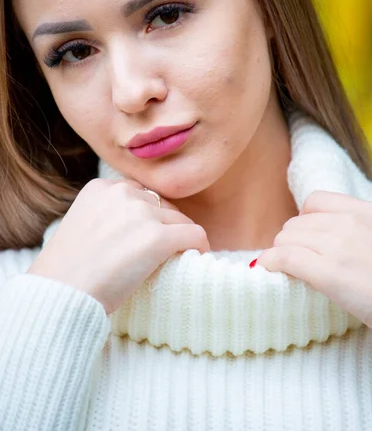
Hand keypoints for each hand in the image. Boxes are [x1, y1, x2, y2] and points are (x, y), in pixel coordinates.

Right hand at [27, 178, 209, 314]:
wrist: (58, 296)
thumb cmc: (65, 272)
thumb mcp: (81, 225)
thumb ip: (108, 215)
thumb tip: (139, 226)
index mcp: (101, 187)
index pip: (140, 194)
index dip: (148, 217)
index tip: (146, 238)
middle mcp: (122, 192)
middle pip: (162, 205)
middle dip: (164, 227)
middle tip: (158, 255)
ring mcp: (141, 213)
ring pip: (181, 220)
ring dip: (180, 239)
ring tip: (174, 260)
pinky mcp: (158, 237)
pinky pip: (195, 235)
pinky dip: (200, 247)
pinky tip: (197, 258)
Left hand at [256, 191, 371, 330]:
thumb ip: (360, 227)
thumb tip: (326, 233)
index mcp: (366, 211)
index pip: (315, 201)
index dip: (305, 219)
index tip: (307, 236)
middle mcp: (349, 223)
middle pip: (296, 223)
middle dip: (292, 241)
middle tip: (297, 259)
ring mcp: (338, 246)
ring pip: (286, 238)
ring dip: (281, 252)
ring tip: (287, 267)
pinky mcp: (328, 273)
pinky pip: (285, 257)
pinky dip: (271, 261)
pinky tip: (268, 267)